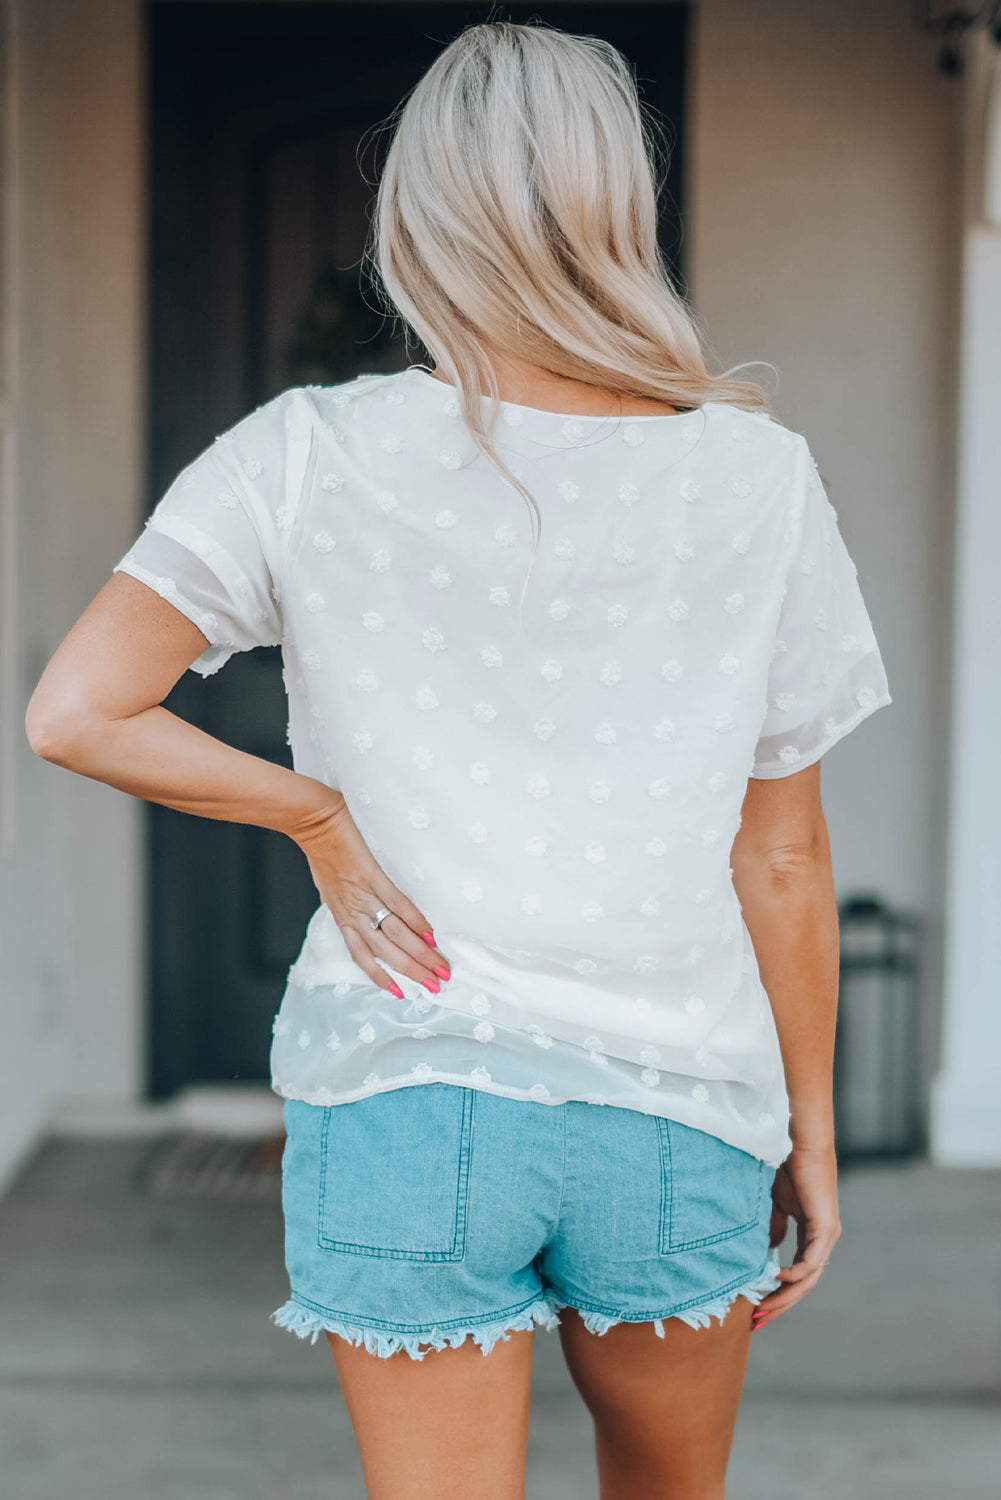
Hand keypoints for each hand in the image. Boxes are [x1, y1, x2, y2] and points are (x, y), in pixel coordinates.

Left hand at [292, 797, 449, 999]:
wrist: (314, 821)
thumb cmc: (323, 851)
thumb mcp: (332, 888)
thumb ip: (349, 904)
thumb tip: (368, 914)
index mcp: (343, 916)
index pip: (363, 957)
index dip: (382, 978)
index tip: (402, 994)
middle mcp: (353, 912)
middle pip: (386, 952)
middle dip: (413, 971)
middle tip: (437, 985)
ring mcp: (364, 895)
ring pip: (395, 934)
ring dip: (420, 954)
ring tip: (440, 967)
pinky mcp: (373, 875)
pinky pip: (398, 903)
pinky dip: (416, 920)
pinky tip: (431, 934)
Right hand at [751, 1143, 840, 1329]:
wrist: (798, 1142)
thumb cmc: (786, 1166)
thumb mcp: (775, 1204)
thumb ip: (773, 1228)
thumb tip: (768, 1254)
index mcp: (812, 1234)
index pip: (798, 1274)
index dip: (779, 1292)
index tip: (756, 1307)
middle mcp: (824, 1239)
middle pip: (804, 1284)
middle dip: (780, 1304)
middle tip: (758, 1321)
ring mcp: (827, 1234)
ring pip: (809, 1278)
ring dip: (786, 1296)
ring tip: (762, 1307)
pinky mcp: (825, 1226)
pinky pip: (811, 1261)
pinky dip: (794, 1273)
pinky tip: (775, 1276)